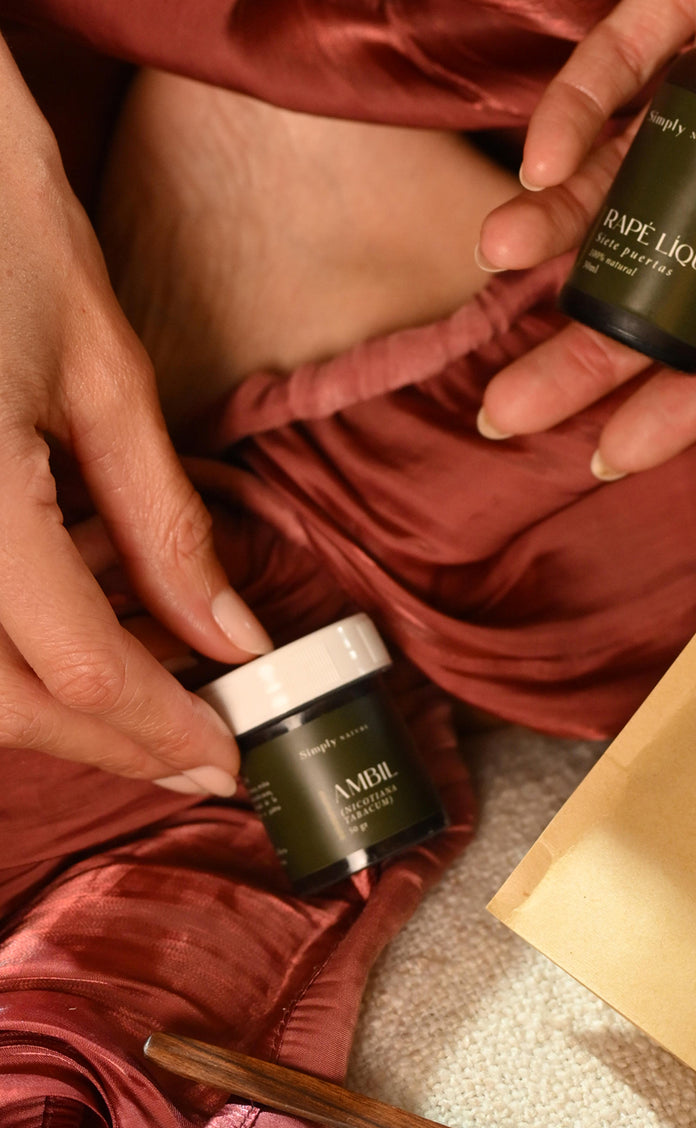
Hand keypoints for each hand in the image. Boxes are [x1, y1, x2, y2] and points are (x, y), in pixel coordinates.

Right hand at [0, 35, 270, 792]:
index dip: (159, 727)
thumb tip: (228, 638)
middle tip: (187, 747)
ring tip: (131, 703)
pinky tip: (48, 639)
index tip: (224, 755)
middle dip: (100, 741)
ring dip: (35, 711)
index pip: (77, 666)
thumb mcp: (101, 372)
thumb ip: (163, 525)